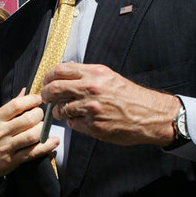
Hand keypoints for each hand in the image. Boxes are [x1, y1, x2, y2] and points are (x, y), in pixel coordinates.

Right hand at [0, 89, 59, 183]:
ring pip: (32, 136)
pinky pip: (33, 152)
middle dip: (39, 114)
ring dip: (43, 129)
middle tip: (41, 114)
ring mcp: (7, 147)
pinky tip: (54, 141)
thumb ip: (8, 107)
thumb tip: (24, 92)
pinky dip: (46, 146)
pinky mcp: (13, 161)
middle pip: (27, 120)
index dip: (30, 100)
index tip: (38, 99)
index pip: (15, 105)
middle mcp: (0, 132)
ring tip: (44, 126)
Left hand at [41, 62, 179, 145]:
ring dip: (59, 111)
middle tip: (45, 97)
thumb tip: (62, 76)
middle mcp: (91, 88)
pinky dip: (72, 122)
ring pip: (60, 109)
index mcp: (93, 73)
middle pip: (53, 89)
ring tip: (65, 110)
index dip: (48, 77)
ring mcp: (91, 108)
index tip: (46, 81)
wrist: (149, 114)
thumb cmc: (128, 95)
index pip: (59, 71)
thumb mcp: (107, 76)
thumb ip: (85, 74)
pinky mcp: (94, 126)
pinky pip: (72, 123)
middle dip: (45, 94)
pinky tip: (81, 119)